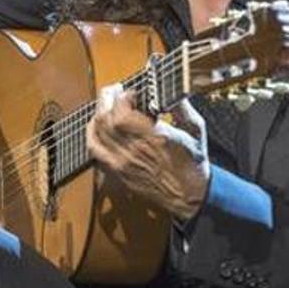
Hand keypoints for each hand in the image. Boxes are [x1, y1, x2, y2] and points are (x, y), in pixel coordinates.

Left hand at [85, 84, 210, 221]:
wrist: (189, 197)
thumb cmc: (193, 165)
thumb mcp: (196, 130)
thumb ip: (183, 107)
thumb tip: (171, 90)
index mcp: (154, 137)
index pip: (123, 110)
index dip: (123, 96)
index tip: (132, 92)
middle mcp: (134, 150)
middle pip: (105, 118)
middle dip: (106, 99)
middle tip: (114, 91)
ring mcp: (122, 163)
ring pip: (97, 133)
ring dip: (98, 115)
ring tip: (105, 106)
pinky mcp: (117, 173)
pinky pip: (95, 152)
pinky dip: (92, 135)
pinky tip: (97, 128)